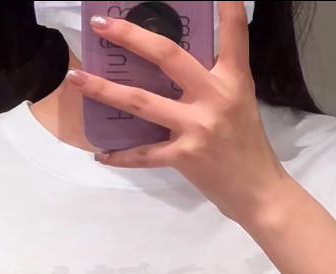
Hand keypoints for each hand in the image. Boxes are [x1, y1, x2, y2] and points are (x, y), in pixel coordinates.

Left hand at [67, 1, 286, 221]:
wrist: (258, 192)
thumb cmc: (247, 145)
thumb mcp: (240, 101)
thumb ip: (214, 79)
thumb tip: (176, 64)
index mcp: (233, 79)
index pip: (233, 32)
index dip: (228, 4)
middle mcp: (214, 97)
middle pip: (167, 57)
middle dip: (131, 37)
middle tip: (101, 24)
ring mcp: (197, 127)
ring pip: (141, 102)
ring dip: (104, 90)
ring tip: (77, 78)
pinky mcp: (184, 157)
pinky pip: (143, 154)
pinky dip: (120, 155)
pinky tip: (101, 153)